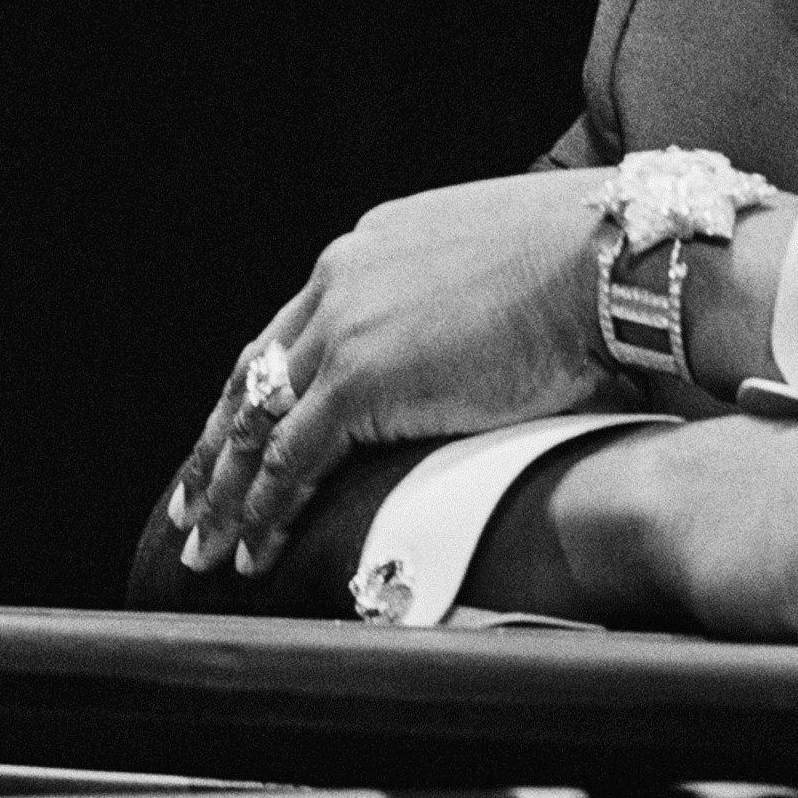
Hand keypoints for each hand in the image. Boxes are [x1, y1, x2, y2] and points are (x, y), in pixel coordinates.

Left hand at [172, 171, 615, 574]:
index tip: (248, 424)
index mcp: (373, 248)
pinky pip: (292, 459)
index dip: (268, 384)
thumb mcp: (503, 269)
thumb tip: (489, 354)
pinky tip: (251, 549)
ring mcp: (345, 328)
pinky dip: (266, 510)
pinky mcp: (360, 380)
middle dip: (220, 441)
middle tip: (192, 495)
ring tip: (204, 543)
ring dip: (225, 490)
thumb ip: (467, 309)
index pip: (299, 327)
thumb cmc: (589, 264)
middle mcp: (342, 279)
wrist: (605, 255)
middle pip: (257, 372)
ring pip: (260, 422)